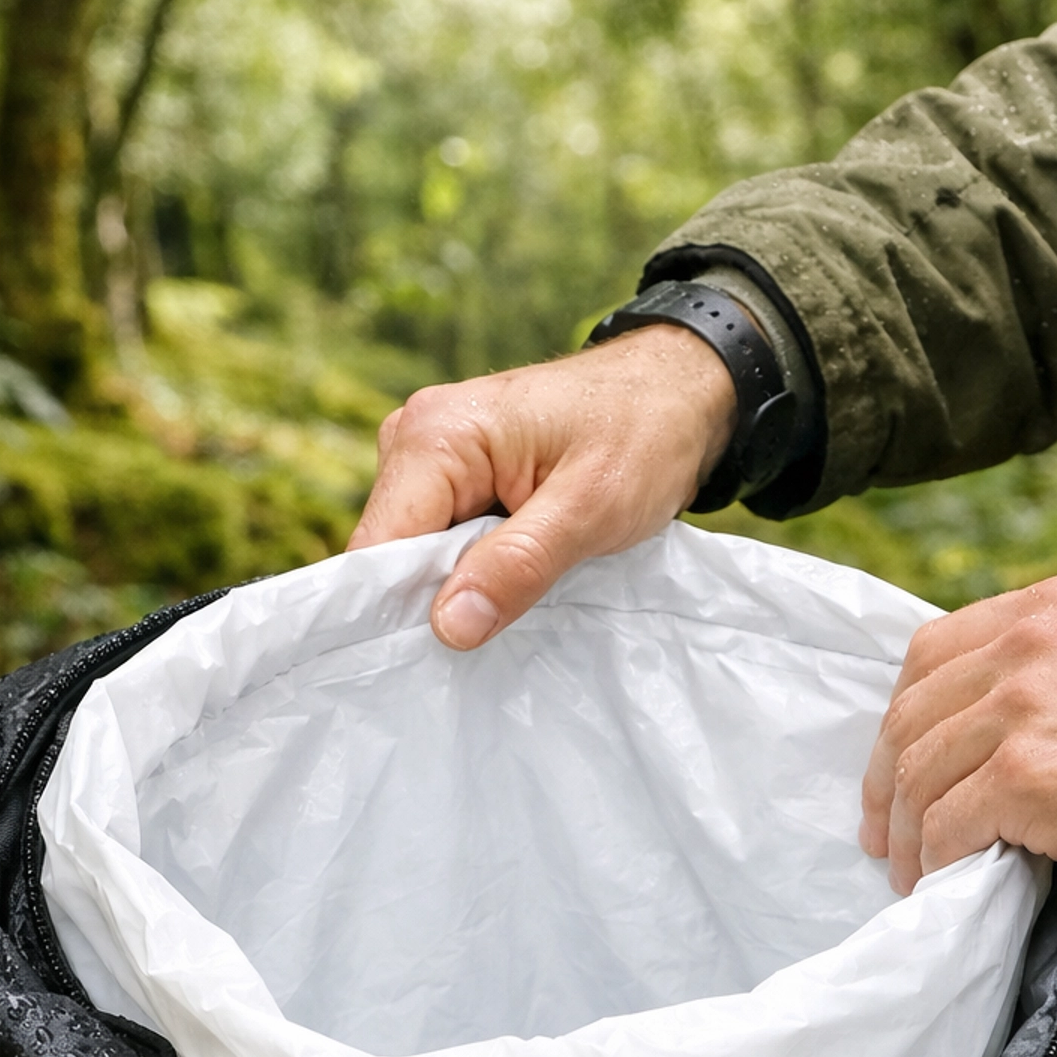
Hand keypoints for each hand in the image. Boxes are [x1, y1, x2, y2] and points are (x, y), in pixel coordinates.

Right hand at [346, 328, 736, 647]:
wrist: (677, 392)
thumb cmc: (643, 435)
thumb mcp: (591, 508)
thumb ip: (518, 566)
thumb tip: (448, 627)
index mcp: (435, 435)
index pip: (379, 547)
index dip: (398, 610)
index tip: (433, 663)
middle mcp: (415, 438)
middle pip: (391, 554)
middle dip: (432, 603)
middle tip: (489, 642)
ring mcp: (431, 457)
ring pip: (417, 555)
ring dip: (457, 591)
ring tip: (510, 609)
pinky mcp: (453, 477)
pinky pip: (442, 542)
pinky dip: (472, 573)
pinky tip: (509, 587)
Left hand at [860, 575, 1056, 902]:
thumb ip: (1053, 671)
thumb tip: (984, 722)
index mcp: (1049, 608)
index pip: (931, 653)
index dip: (900, 718)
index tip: (894, 766)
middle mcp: (1028, 645)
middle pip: (911, 716)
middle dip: (885, 783)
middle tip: (883, 835)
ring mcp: (1022, 709)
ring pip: (918, 776)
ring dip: (905, 834)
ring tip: (910, 870)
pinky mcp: (1026, 779)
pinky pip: (946, 826)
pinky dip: (934, 861)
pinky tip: (940, 881)